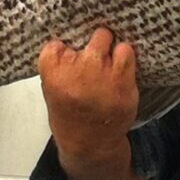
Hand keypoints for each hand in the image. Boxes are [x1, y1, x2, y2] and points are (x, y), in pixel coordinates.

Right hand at [38, 28, 147, 179]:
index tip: (68, 57)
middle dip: (96, 42)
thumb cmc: (70, 114)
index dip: (65, 49)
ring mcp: (103, 77)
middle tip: (96, 55)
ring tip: (109, 61)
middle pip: (94, 35)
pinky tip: (120, 69)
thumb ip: (60, 65)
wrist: (89, 144)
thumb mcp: (52, 89)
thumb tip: (75, 39)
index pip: (57, 44)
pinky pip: (127, 53)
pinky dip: (125, 58)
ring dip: (112, 49)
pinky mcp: (123, 84)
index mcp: (54, 73)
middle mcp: (79, 71)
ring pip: (112, 41)